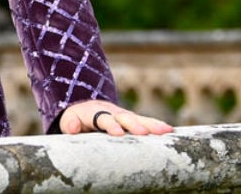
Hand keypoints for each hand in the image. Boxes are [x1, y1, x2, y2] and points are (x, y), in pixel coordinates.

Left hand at [58, 100, 173, 135]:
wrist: (87, 108)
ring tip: (166, 131)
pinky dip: (157, 126)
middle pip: (124, 118)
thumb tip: (72, 126)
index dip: (110, 125)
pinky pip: (146, 122)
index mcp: (94, 113)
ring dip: (152, 125)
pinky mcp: (132, 121)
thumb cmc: (77, 118)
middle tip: (144, 133)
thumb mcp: (69, 120)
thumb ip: (70, 123)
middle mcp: (112, 112)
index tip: (118, 133)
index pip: (103, 119)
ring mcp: (123, 116)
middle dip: (134, 125)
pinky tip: (170, 131)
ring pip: (138, 119)